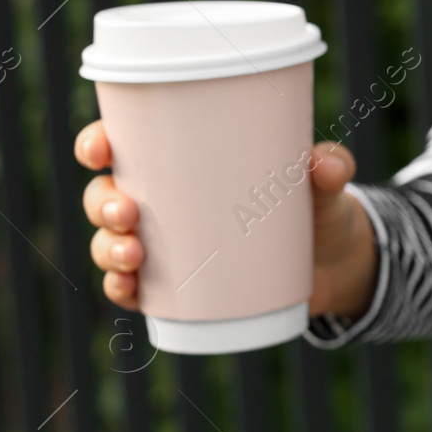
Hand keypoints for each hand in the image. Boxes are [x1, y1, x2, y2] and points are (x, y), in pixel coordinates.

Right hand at [75, 121, 378, 320]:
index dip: (97, 143)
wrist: (334, 262)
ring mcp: (167, 245)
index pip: (124, 144)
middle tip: (129, 212)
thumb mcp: (324, 183)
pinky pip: (133, 287)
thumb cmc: (316, 205)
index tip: (101, 149)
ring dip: (107, 249)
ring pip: (111, 242)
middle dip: (103, 203)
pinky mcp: (179, 286)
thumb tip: (324, 164)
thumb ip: (330, 167)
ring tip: (134, 255)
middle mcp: (164, 201)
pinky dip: (122, 288)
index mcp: (185, 160)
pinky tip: (128, 288)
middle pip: (105, 195)